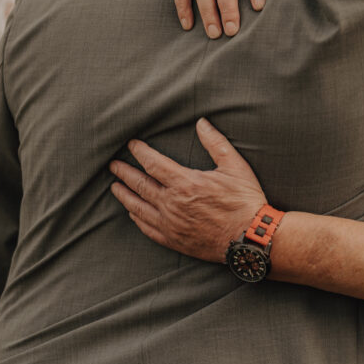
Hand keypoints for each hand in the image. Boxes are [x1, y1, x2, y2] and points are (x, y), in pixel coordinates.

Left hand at [109, 117, 267, 262]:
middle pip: (140, 185)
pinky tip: (132, 213)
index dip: (140, 152)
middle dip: (124, 172)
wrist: (249, 237)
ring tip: (115, 187)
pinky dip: (136, 219)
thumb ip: (215, 143)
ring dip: (124, 195)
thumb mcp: (235, 166)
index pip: (153, 163)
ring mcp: (170, 224)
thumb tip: (202, 123)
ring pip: (138, 207)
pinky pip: (147, 228)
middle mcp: (172, 204)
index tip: (132, 145)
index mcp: (185, 183)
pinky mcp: (173, 240)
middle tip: (114, 165)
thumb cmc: (245, 201)